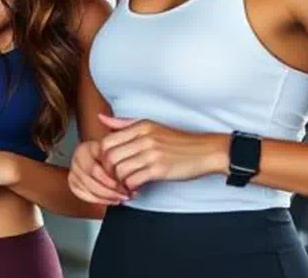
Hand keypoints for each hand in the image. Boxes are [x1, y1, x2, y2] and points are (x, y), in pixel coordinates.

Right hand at [68, 140, 129, 204]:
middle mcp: (77, 157)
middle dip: (110, 191)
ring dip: (106, 197)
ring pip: (87, 188)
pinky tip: (110, 200)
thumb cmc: (111, 154)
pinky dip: (98, 200)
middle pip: (91, 179)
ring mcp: (73, 169)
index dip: (112, 180)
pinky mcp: (72, 181)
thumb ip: (121, 163)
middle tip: (125, 196)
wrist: (99, 154)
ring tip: (120, 199)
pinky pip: (83, 195)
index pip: (97, 168)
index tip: (127, 187)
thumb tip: (132, 181)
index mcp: (87, 148)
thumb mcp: (117, 152)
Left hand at [98, 114, 229, 189]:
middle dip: (108, 172)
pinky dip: (130, 188)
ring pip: (119, 170)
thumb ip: (123, 124)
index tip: (108, 165)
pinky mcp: (159, 170)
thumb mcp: (150, 126)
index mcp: (140, 127)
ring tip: (124, 185)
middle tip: (113, 178)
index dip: (102, 156)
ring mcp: (151, 154)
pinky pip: (133, 180)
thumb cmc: (177, 141)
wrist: (206, 151)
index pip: (106, 141)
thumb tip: (100, 118)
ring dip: (118, 182)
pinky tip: (135, 189)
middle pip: (109, 157)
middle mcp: (144, 138)